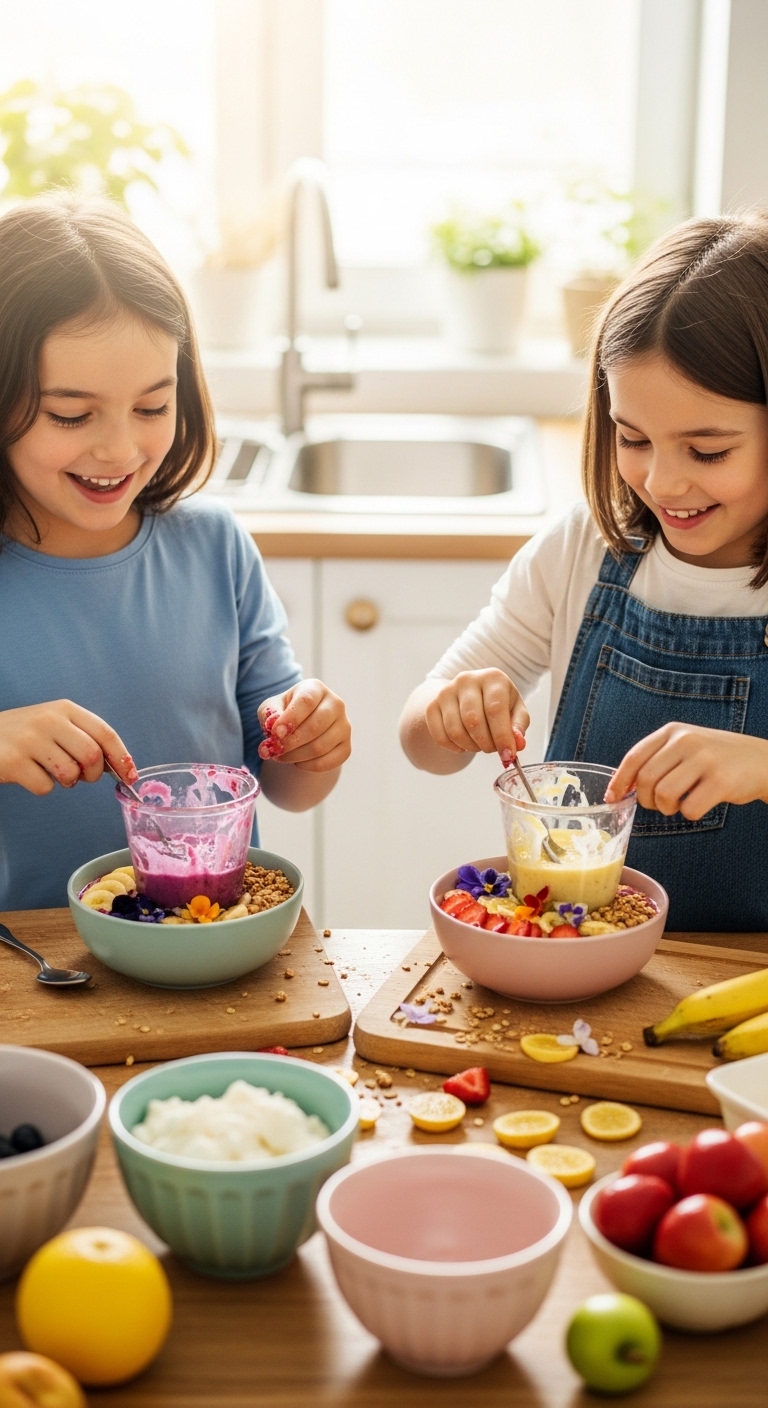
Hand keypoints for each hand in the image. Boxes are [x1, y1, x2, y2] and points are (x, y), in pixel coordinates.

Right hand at [0, 701, 136, 795]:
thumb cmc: (24, 734)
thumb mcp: (54, 724)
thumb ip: (83, 738)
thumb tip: (117, 765)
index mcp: (64, 709)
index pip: (105, 732)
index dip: (122, 757)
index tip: (130, 775)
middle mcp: (49, 720)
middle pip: (91, 756)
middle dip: (92, 774)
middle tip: (81, 777)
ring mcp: (30, 739)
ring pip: (70, 774)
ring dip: (66, 782)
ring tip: (52, 771)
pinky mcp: (14, 761)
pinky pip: (45, 787)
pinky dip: (42, 787)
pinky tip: (30, 773)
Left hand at [257, 680, 350, 772]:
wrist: (302, 726)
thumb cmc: (285, 713)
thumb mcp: (271, 708)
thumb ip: (269, 716)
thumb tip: (274, 732)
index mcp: (316, 688)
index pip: (306, 701)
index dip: (290, 719)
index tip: (275, 733)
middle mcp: (335, 704)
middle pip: (315, 727)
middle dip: (291, 742)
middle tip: (275, 750)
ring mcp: (344, 726)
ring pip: (320, 747)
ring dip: (296, 756)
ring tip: (282, 756)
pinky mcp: (346, 747)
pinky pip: (329, 762)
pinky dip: (309, 766)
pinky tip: (298, 762)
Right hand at [424, 669, 528, 758]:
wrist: (469, 695)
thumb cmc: (497, 704)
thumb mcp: (515, 711)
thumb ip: (519, 726)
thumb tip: (517, 744)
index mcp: (492, 678)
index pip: (495, 710)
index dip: (502, 736)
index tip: (508, 755)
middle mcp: (467, 680)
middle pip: (473, 721)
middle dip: (485, 744)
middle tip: (492, 749)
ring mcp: (446, 691)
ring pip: (455, 731)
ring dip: (470, 747)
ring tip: (479, 745)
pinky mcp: (432, 705)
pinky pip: (440, 735)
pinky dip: (453, 747)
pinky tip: (463, 744)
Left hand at [605, 723, 767, 818]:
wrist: (762, 761)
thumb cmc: (716, 758)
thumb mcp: (685, 746)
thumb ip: (657, 760)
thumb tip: (621, 787)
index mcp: (672, 731)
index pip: (634, 757)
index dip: (619, 781)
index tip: (612, 797)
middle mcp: (686, 741)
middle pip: (646, 780)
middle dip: (647, 800)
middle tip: (659, 804)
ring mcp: (705, 760)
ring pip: (664, 796)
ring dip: (667, 808)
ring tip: (679, 803)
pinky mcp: (721, 781)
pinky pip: (689, 809)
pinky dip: (690, 814)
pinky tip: (699, 804)